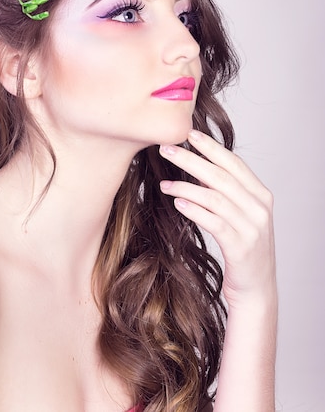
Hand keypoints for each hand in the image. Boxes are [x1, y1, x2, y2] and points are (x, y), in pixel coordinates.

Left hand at [159, 130, 275, 308]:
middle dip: (191, 160)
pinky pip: (213, 221)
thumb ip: (226, 192)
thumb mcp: (240, 215)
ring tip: (164, 182)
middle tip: (166, 148)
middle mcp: (260, 208)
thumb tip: (198, 165)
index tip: (188, 133)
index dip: (211, 147)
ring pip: (214, 197)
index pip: (234, 163)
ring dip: (185, 186)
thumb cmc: (242, 248)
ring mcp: (252, 228)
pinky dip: (193, 209)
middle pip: (221, 176)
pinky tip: (177, 202)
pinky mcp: (240, 247)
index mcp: (261, 195)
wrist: (256, 290)